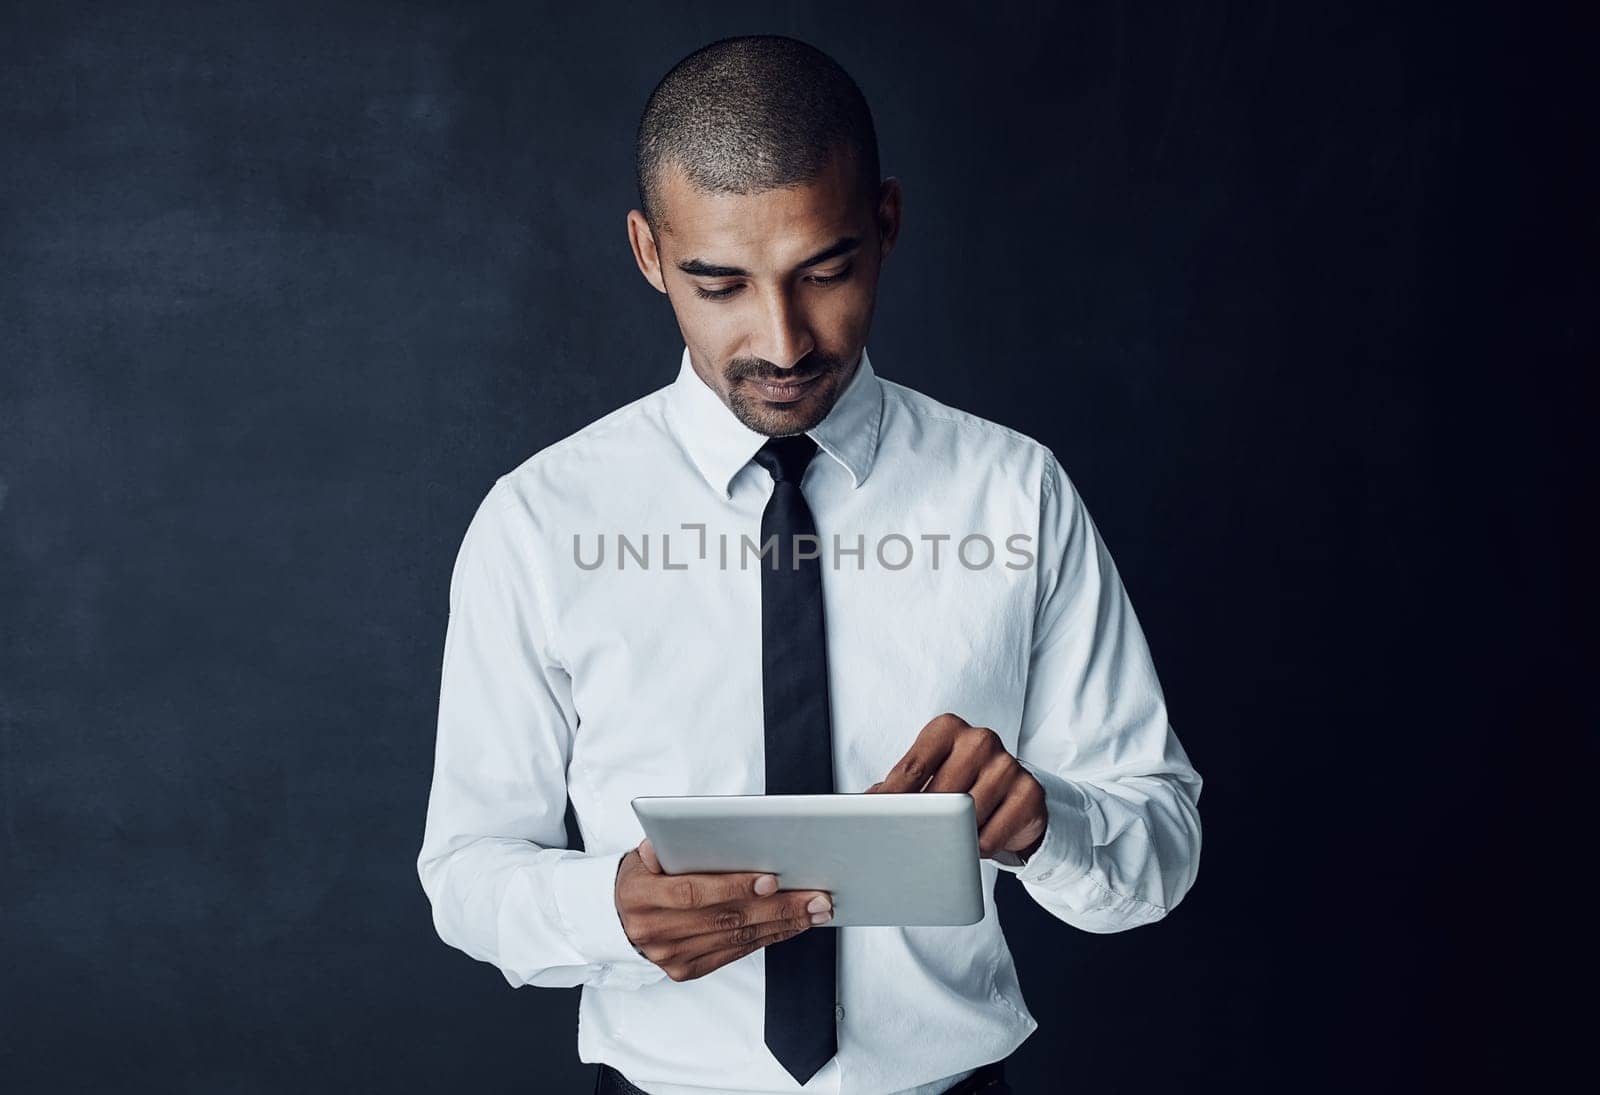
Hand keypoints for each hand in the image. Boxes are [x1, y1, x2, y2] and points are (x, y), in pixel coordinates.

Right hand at [615, 838, 832, 981]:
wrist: (619, 916)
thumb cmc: (642, 876)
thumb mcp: (644, 853)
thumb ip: (666, 844)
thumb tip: (689, 832)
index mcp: (641, 895)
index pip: (693, 892)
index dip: (733, 887)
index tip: (771, 879)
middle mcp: (654, 930)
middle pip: (725, 919)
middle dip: (777, 907)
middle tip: (815, 897)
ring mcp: (671, 956)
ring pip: (736, 939)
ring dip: (782, 924)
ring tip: (815, 910)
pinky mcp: (686, 970)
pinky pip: (735, 953)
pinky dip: (768, 937)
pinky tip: (792, 925)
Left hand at [866, 712, 1046, 860]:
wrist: (1015, 796)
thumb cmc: (960, 783)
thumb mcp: (927, 776)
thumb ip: (896, 787)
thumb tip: (866, 806)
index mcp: (947, 728)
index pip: (912, 768)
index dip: (893, 800)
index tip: (877, 820)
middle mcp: (979, 739)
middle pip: (938, 795)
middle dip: (924, 822)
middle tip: (914, 839)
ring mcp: (1007, 764)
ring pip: (966, 817)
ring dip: (954, 836)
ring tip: (952, 836)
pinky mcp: (1029, 792)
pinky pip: (990, 837)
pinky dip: (976, 848)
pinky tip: (975, 840)